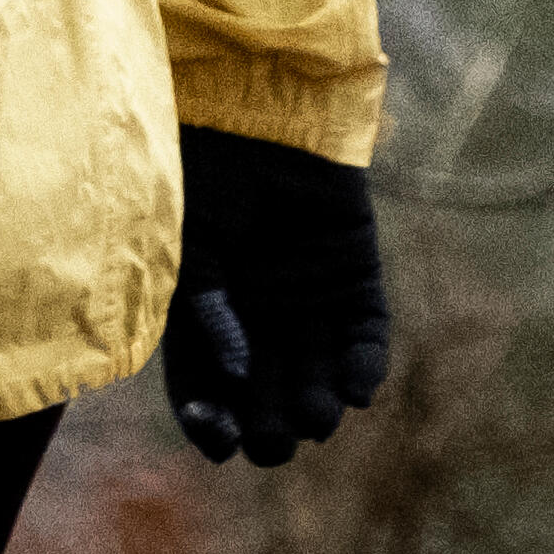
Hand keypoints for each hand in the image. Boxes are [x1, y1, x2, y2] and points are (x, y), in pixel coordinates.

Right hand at [162, 128, 389, 468]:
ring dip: (319, 409)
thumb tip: (234, 379)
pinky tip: (358, 391)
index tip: (220, 441)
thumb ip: (206, 315)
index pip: (206, 392)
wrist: (254, 112)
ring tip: (317, 417)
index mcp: (206, 322)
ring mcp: (309, 304)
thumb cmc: (203, 177)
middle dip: (271, 428)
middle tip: (274, 437)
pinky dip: (366, 368)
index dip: (211, 422)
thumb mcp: (186, 252)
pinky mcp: (356, 282)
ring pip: (319, 380)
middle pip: (266, 400)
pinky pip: (367, 340)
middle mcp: (259, 322)